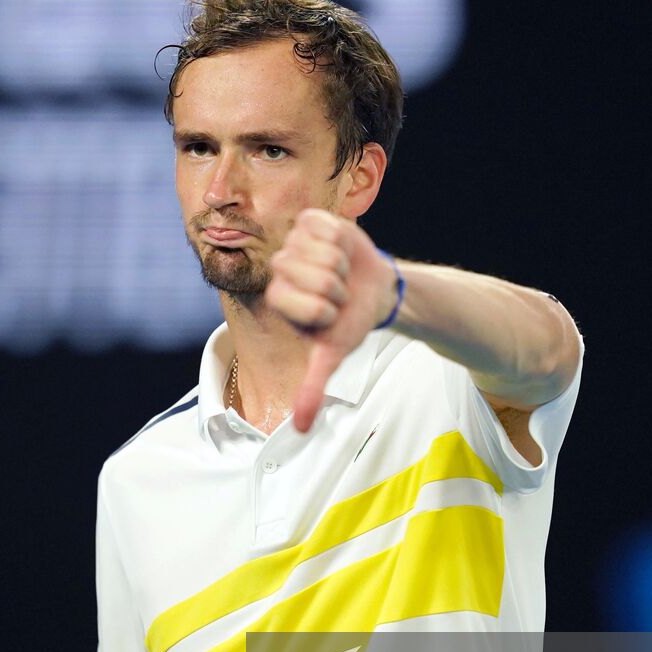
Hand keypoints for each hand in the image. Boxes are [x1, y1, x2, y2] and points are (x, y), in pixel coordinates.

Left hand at [266, 208, 399, 432]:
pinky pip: (326, 227)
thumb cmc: (348, 322)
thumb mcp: (331, 355)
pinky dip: (342, 239)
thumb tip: (301, 429)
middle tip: (338, 293)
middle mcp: (279, 269)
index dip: (326, 310)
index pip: (302, 302)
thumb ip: (312, 388)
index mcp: (277, 299)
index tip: (330, 314)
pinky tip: (341, 250)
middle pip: (314, 275)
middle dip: (337, 288)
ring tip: (342, 273)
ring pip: (323, 251)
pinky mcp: (311, 221)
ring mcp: (294, 242)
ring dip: (342, 264)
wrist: (373, 290)